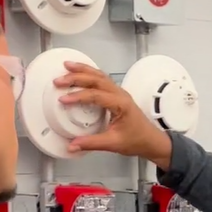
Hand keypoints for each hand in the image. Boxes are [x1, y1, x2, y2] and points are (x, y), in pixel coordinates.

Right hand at [54, 62, 173, 167]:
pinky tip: (80, 72)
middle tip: (59, 79)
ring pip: (100, 76)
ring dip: (83, 70)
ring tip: (67, 66)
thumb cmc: (137, 140)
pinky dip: (90, 74)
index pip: (96, 95)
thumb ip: (91, 143)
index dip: (78, 96)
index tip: (63, 99)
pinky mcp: (117, 95)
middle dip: (77, 77)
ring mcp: (119, 93)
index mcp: (121, 104)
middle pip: (97, 80)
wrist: (151, 141)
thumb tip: (72, 145)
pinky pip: (103, 79)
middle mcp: (120, 94)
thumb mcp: (113, 144)